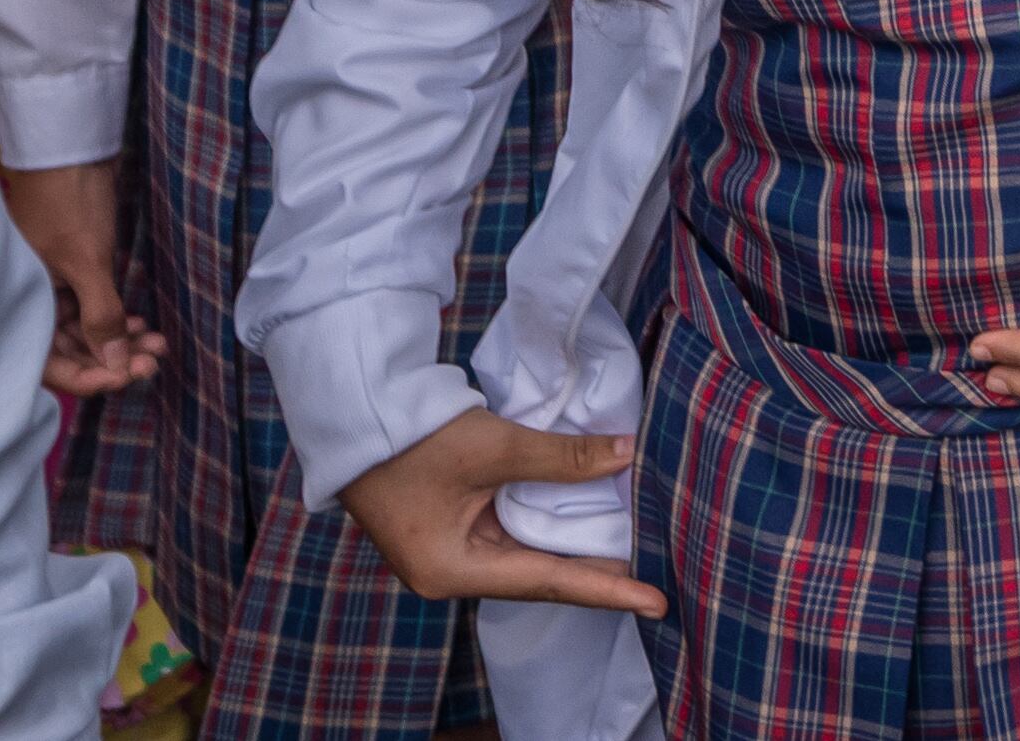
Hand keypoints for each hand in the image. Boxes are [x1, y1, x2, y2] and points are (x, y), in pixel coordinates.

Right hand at [0, 160, 164, 395]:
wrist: (68, 152)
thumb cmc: (68, 205)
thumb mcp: (86, 262)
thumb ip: (101, 315)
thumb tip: (117, 364)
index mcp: (19, 307)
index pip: (49, 364)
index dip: (88, 376)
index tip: (127, 378)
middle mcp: (31, 304)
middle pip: (69, 351)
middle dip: (112, 360)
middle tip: (153, 363)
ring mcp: (53, 288)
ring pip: (86, 331)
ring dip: (121, 341)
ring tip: (158, 346)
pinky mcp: (74, 271)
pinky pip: (93, 308)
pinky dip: (117, 318)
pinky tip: (142, 324)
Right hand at [339, 408, 662, 616]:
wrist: (359, 415)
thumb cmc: (416, 439)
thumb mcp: (495, 447)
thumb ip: (563, 458)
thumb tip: (627, 455)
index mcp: (453, 571)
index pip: (548, 582)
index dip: (607, 591)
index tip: (656, 603)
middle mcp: (452, 573)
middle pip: (540, 576)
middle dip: (598, 576)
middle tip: (659, 578)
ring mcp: (451, 552)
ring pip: (530, 557)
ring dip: (577, 550)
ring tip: (637, 552)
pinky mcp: (453, 528)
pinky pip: (515, 536)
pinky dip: (553, 529)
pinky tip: (589, 522)